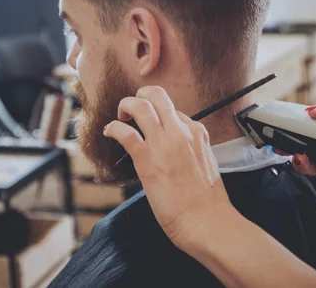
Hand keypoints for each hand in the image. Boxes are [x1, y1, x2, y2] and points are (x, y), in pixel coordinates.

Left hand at [102, 86, 234, 245]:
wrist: (204, 220)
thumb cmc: (206, 201)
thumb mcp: (206, 164)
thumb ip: (191, 150)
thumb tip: (175, 150)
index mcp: (197, 133)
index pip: (174, 110)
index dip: (159, 115)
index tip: (150, 125)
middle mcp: (181, 132)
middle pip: (157, 95)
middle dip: (140, 95)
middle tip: (131, 109)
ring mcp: (164, 143)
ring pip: (140, 106)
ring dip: (125, 106)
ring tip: (119, 116)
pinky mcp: (147, 159)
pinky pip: (125, 133)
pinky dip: (113, 128)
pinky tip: (109, 132)